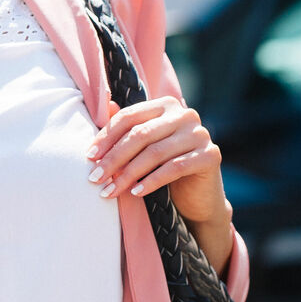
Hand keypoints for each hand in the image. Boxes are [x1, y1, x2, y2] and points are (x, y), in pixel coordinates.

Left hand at [88, 95, 230, 231]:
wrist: (198, 196)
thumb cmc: (165, 167)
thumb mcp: (144, 146)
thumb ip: (128, 126)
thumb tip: (106, 105)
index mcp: (166, 105)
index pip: (130, 117)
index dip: (106, 137)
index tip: (89, 157)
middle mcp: (185, 114)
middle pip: (140, 135)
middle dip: (114, 158)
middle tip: (95, 178)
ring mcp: (200, 134)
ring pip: (155, 153)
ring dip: (128, 174)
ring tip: (110, 190)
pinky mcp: (211, 155)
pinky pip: (174, 168)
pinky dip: (151, 181)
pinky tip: (136, 193)